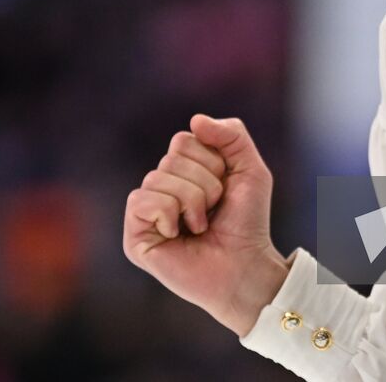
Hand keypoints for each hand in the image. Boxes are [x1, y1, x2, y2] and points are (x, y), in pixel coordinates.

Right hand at [123, 114, 288, 336]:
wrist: (246, 266)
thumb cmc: (247, 222)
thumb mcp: (249, 169)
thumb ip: (231, 134)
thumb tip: (195, 120)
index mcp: (182, 171)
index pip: (183, 140)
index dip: (212, 162)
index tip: (224, 189)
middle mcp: (160, 188)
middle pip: (171, 158)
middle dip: (205, 185)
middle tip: (213, 212)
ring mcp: (146, 213)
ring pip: (157, 178)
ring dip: (192, 202)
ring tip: (200, 226)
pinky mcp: (135, 237)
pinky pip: (142, 200)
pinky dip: (168, 214)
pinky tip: (178, 235)